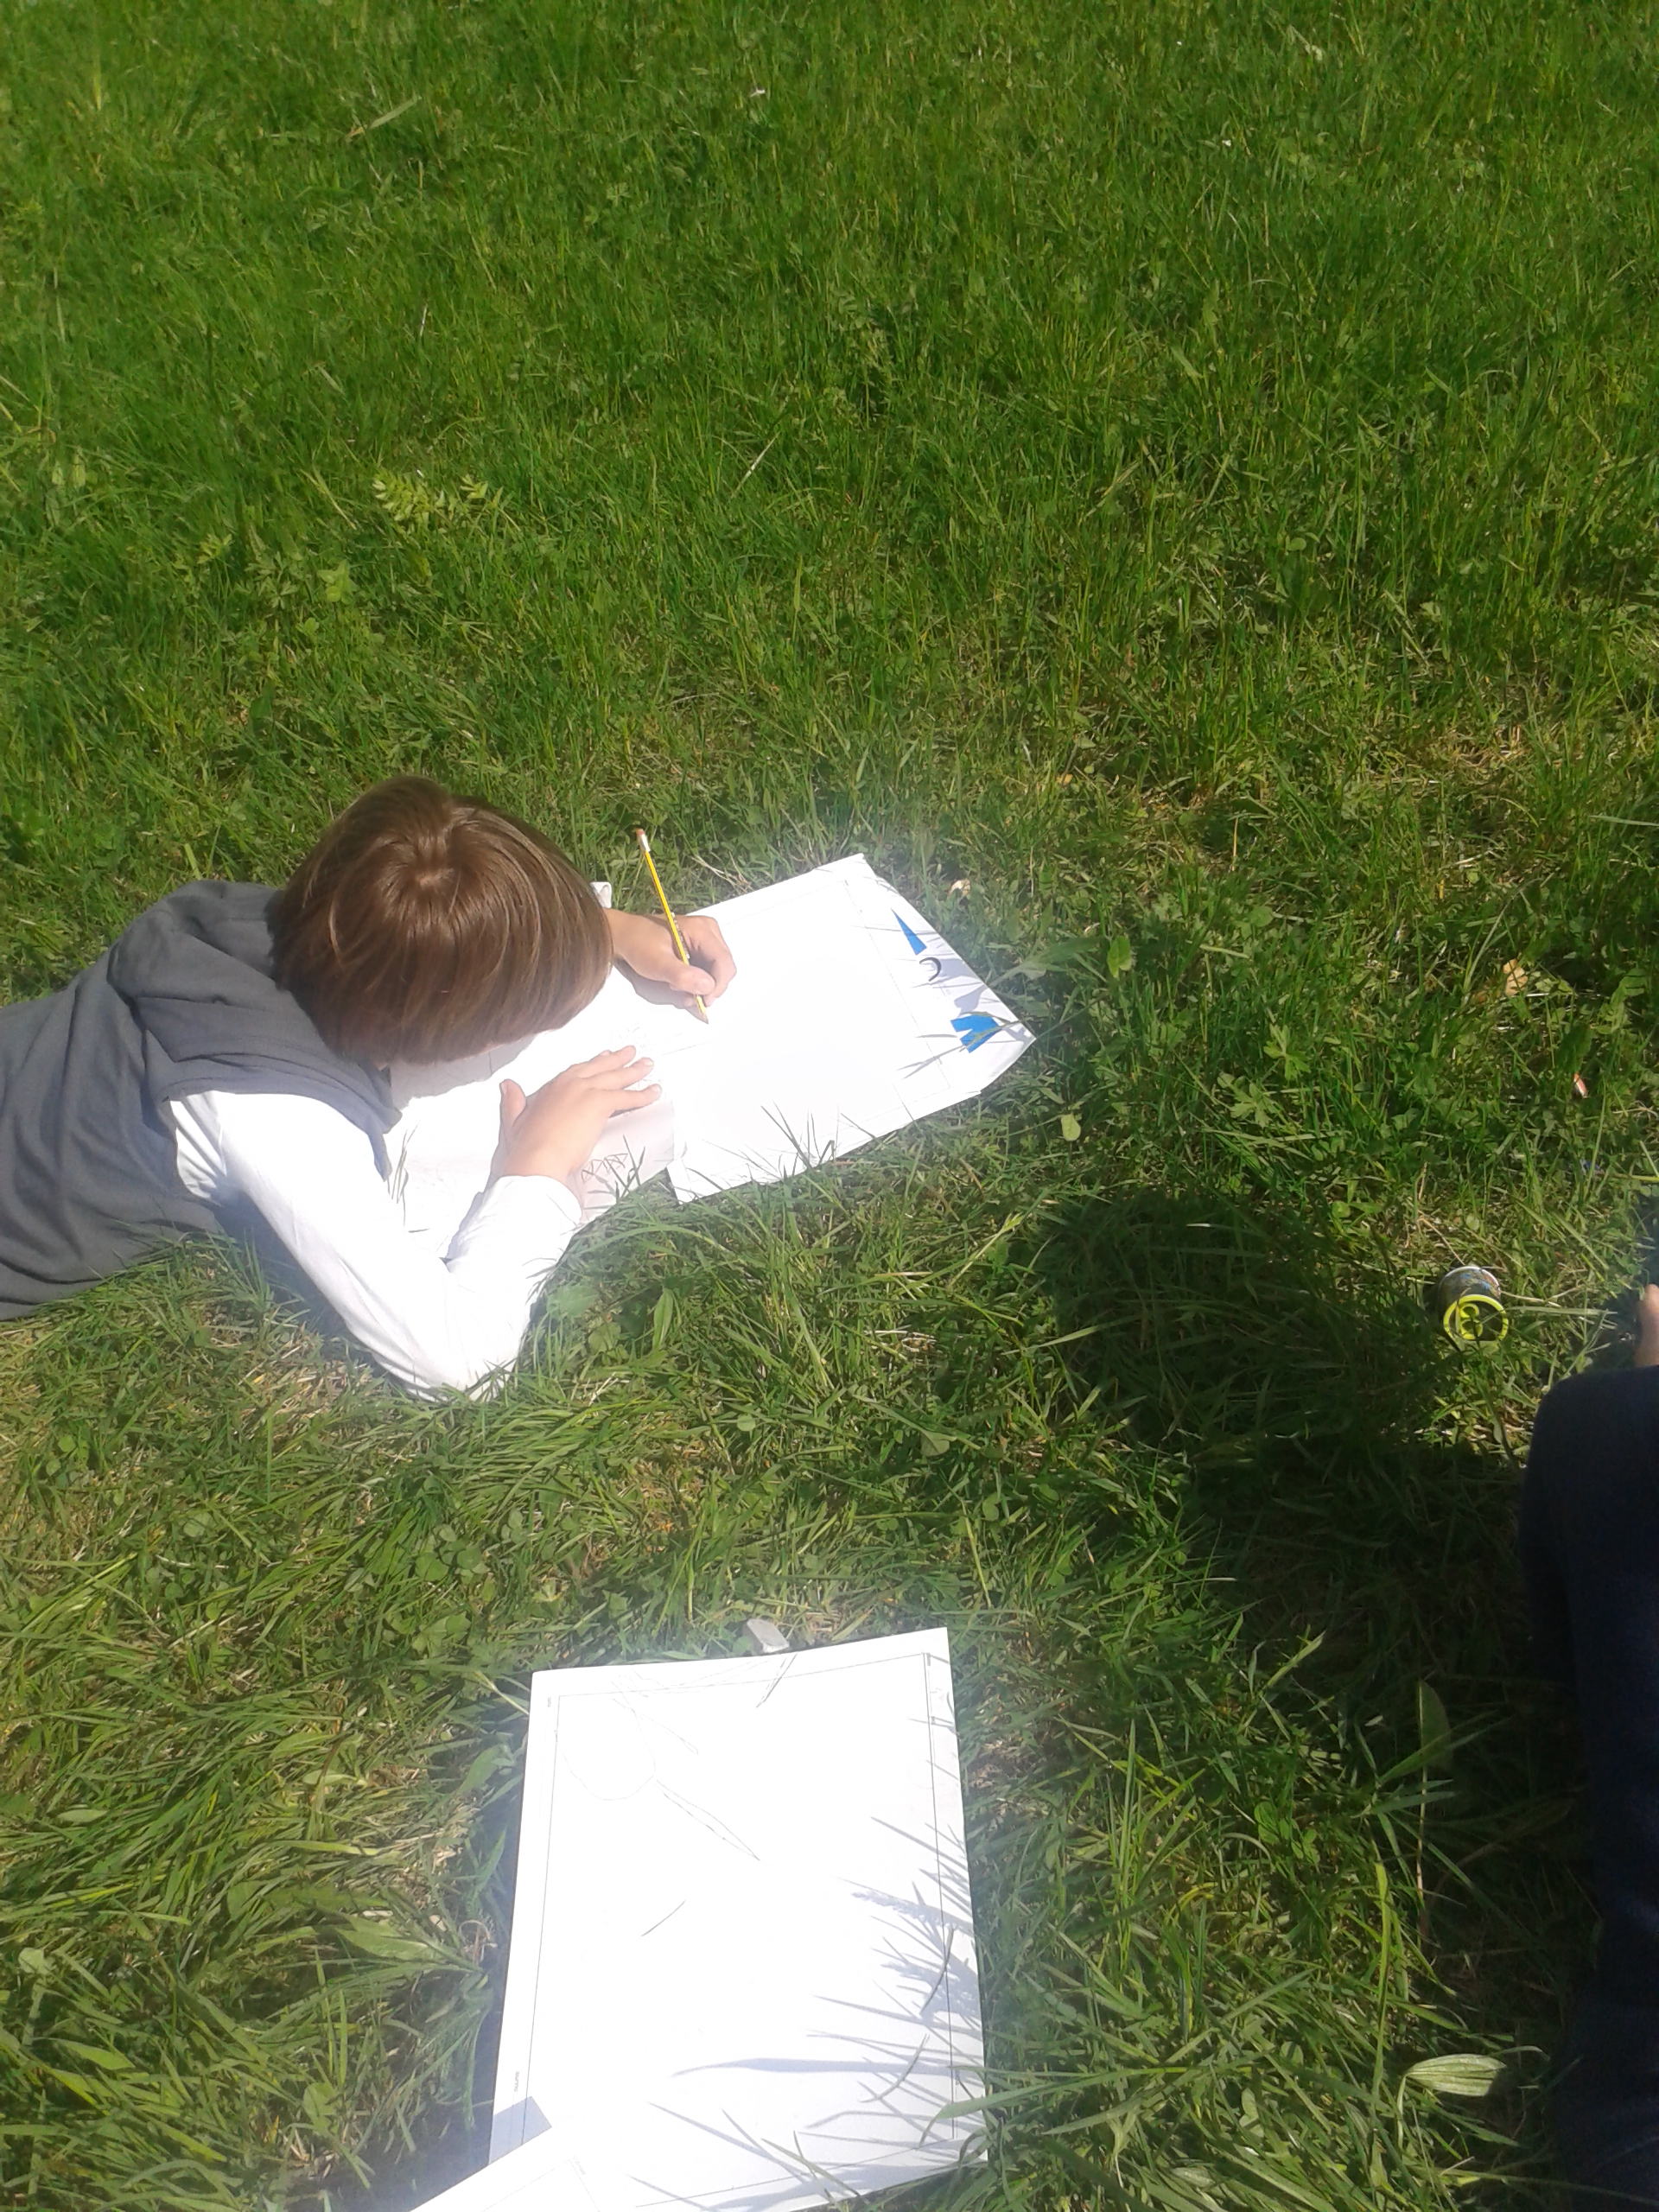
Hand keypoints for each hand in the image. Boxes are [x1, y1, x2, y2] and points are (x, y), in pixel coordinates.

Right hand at [492, 1049, 661, 1190]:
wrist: (537, 1158)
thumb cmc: (526, 1147)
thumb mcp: (514, 1120)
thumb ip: (513, 1101)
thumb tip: (507, 1085)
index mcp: (552, 1087)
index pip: (577, 1070)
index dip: (593, 1064)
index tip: (603, 1057)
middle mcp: (569, 1083)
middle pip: (599, 1067)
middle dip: (617, 1059)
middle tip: (631, 1052)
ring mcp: (585, 1091)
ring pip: (616, 1077)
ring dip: (635, 1070)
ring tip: (648, 1065)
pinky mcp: (599, 1103)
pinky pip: (627, 1096)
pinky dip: (642, 1094)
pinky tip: (654, 1092)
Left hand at [607, 908, 735, 1006]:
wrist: (624, 935)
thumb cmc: (638, 944)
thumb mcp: (657, 963)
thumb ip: (683, 975)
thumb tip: (707, 987)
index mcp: (702, 930)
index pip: (724, 961)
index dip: (718, 985)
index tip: (704, 1001)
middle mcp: (709, 931)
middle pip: (724, 967)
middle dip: (708, 986)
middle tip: (686, 995)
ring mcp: (706, 938)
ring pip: (716, 970)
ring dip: (701, 985)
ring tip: (677, 988)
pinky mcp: (700, 946)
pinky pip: (707, 968)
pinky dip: (696, 981)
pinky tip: (679, 983)